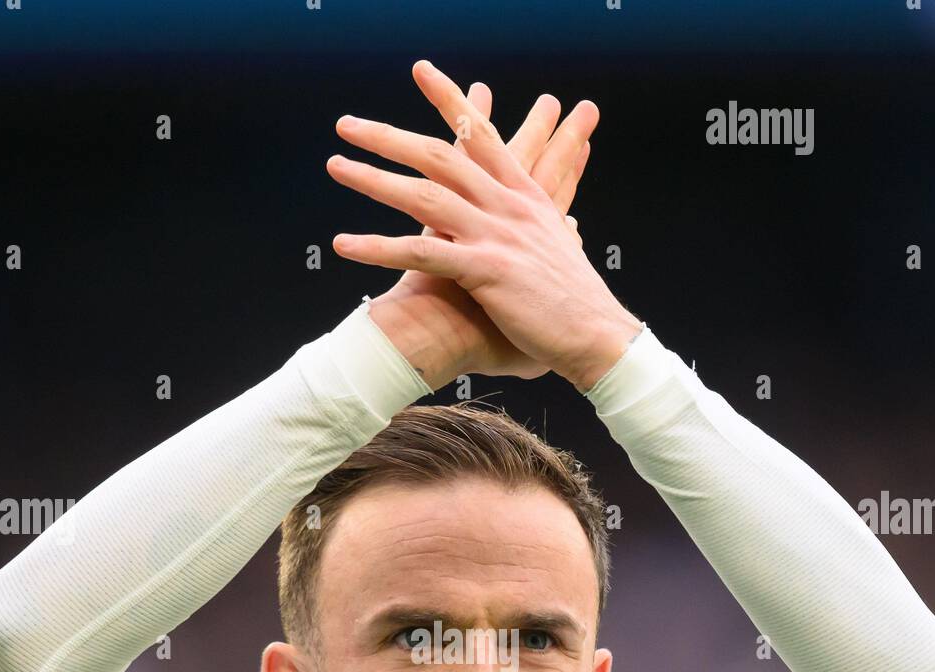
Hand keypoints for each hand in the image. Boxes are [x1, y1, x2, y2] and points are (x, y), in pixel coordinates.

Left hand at [329, 59, 642, 392]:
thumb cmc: (577, 308)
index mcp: (526, 198)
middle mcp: (508, 207)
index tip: (420, 72)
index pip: (482, 134)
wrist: (599, 337)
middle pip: (441, 155)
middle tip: (348, 123)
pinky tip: (343, 245)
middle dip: (390, 135)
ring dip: (374, 179)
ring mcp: (496, 236)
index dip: (451, 99)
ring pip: (425, 196)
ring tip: (335, 166)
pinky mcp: (486, 271)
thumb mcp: (563, 256)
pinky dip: (378, 248)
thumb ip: (554, 235)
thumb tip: (566, 230)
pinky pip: (421, 252)